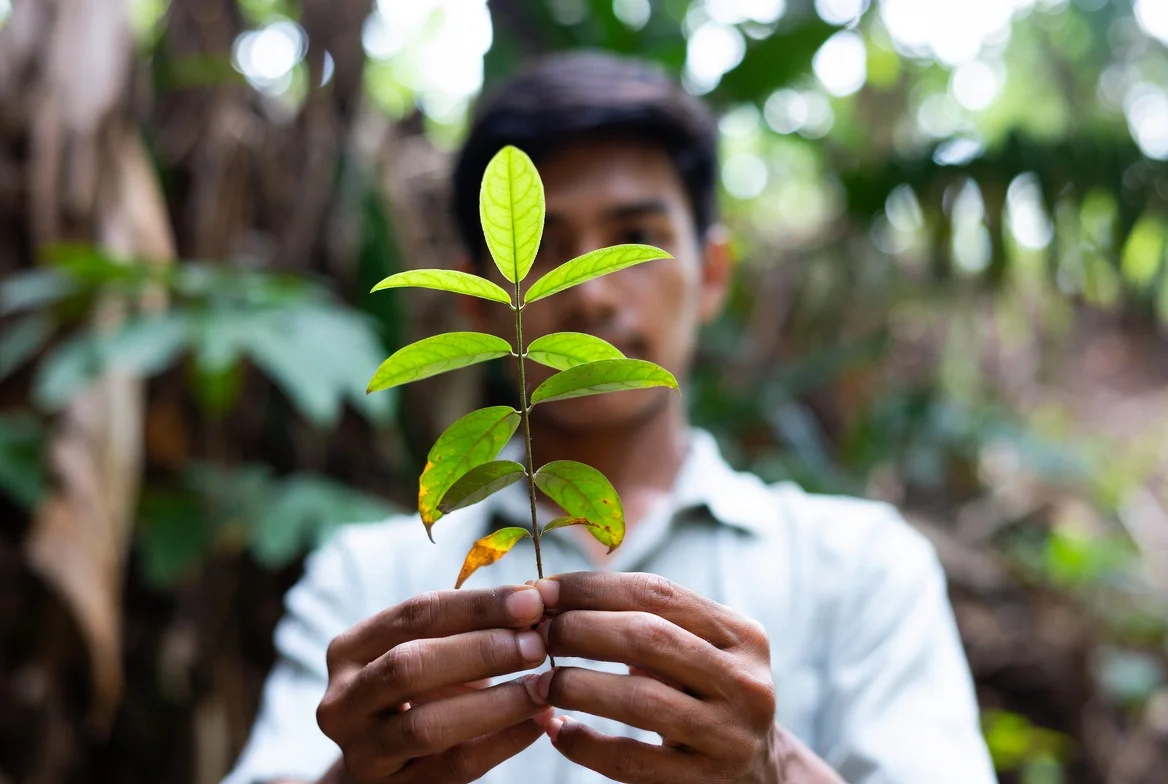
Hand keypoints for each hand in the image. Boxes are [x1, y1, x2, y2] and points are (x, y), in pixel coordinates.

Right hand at [316, 585, 552, 782]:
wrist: (386, 769)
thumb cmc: (419, 694)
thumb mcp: (429, 653)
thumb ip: (470, 628)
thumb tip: (536, 600)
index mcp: (350, 649)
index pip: (415, 614)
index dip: (477, 605)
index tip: (532, 600)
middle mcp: (343, 699)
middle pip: (409, 665)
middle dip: (481, 650)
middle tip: (537, 643)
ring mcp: (361, 751)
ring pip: (426, 724)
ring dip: (495, 702)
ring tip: (543, 686)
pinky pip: (453, 766)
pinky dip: (502, 742)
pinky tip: (537, 723)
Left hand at [532, 572, 782, 783]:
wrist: (758, 779)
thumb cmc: (705, 700)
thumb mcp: (698, 653)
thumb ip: (647, 622)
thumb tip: (552, 596)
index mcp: (742, 635)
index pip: (657, 592)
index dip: (591, 588)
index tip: (541, 590)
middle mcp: (745, 682)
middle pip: (647, 637)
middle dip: (579, 630)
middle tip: (536, 634)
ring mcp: (730, 736)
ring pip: (639, 699)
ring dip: (576, 685)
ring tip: (539, 683)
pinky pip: (631, 760)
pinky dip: (585, 743)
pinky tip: (558, 729)